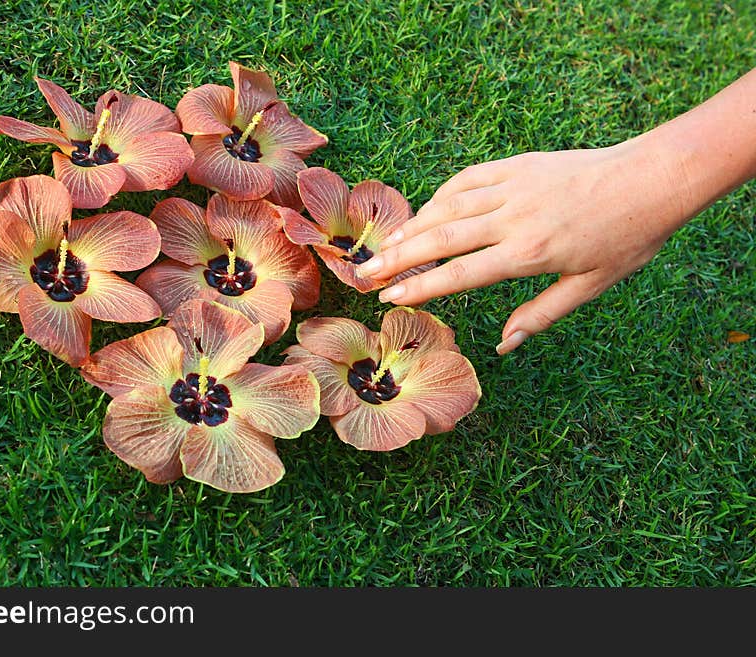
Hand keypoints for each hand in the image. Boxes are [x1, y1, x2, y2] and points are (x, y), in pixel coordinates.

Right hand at [357, 141, 690, 353]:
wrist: (653, 177)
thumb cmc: (627, 237)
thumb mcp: (590, 286)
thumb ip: (540, 314)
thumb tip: (503, 346)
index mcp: (531, 251)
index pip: (461, 273)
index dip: (420, 287)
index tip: (388, 297)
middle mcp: (514, 216)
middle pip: (440, 238)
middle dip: (397, 258)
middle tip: (363, 273)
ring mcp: (513, 186)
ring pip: (446, 206)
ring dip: (411, 228)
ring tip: (383, 248)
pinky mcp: (517, 165)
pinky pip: (466, 180)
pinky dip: (439, 197)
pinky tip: (425, 213)